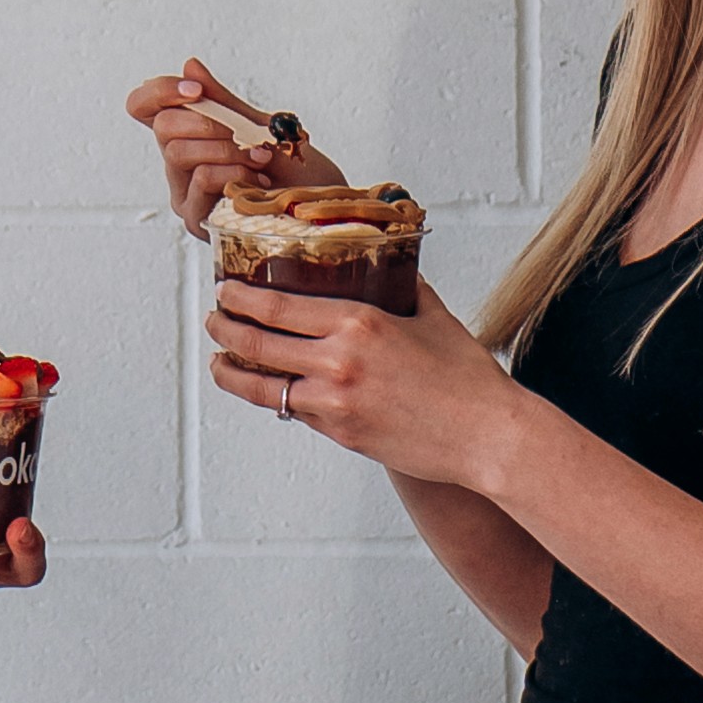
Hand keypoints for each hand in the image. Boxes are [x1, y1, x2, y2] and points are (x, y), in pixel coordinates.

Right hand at [125, 55, 345, 239]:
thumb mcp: (259, 126)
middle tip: (242, 131)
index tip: (196, 90)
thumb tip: (190, 66)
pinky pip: (202, 179)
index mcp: (187, 136)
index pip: (143, 106)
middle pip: (161, 127)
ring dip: (225, 147)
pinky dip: (233, 170)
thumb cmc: (292, 170)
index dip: (159, 91)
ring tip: (261, 156)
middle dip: (205, 120)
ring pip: (178, 152)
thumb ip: (222, 101)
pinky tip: (258, 179)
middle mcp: (179, 165)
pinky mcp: (197, 219)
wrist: (319, 207)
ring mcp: (185, 194)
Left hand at [208, 273, 521, 489]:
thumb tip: (390, 266)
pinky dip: (275, 397)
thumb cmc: (468, 377)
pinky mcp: (341, 434)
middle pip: (259, 343)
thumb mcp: (434, 316)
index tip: (224, 290)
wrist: (488, 436)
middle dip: (225, 330)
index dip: (241, 299)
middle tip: (213, 319)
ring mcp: (336, 403)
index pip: (277, 307)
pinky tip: (266, 388)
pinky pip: (296, 411)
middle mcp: (339, 362)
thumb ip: (405, 288)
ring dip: (232, 372)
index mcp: (359, 323)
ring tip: (220, 361)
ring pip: (265, 387)